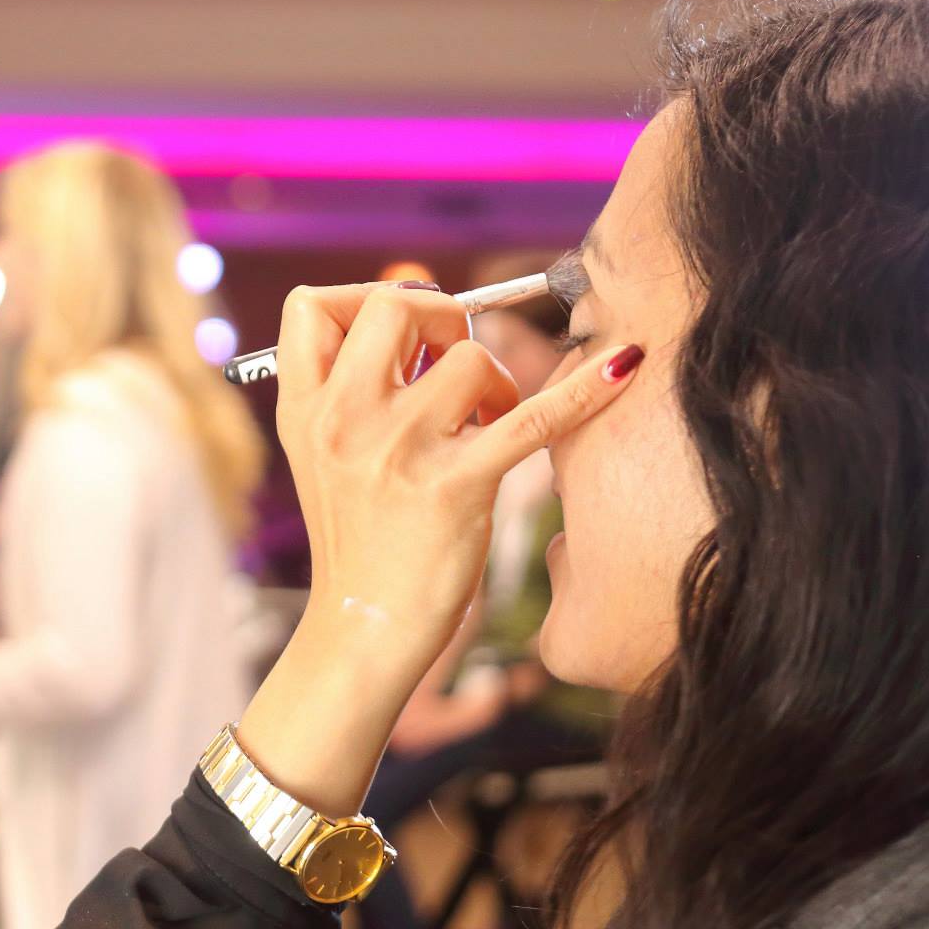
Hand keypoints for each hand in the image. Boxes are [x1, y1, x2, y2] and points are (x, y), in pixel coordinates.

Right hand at [236, 282, 641, 815]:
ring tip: (487, 424)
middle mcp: (343, 421)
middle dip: (439, 316)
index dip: (362, 299)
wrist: (362, 629)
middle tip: (450, 360)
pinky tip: (624, 366)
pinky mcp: (457, 488)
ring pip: (469, 356)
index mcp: (303, 410)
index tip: (397, 334)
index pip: (312, 305)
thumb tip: (418, 307)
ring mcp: (399, 451)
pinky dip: (584, 391)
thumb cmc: (358, 537)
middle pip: (397, 304)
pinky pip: (535, 420)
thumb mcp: (321, 456)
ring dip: (494, 381)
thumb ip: (349, 386)